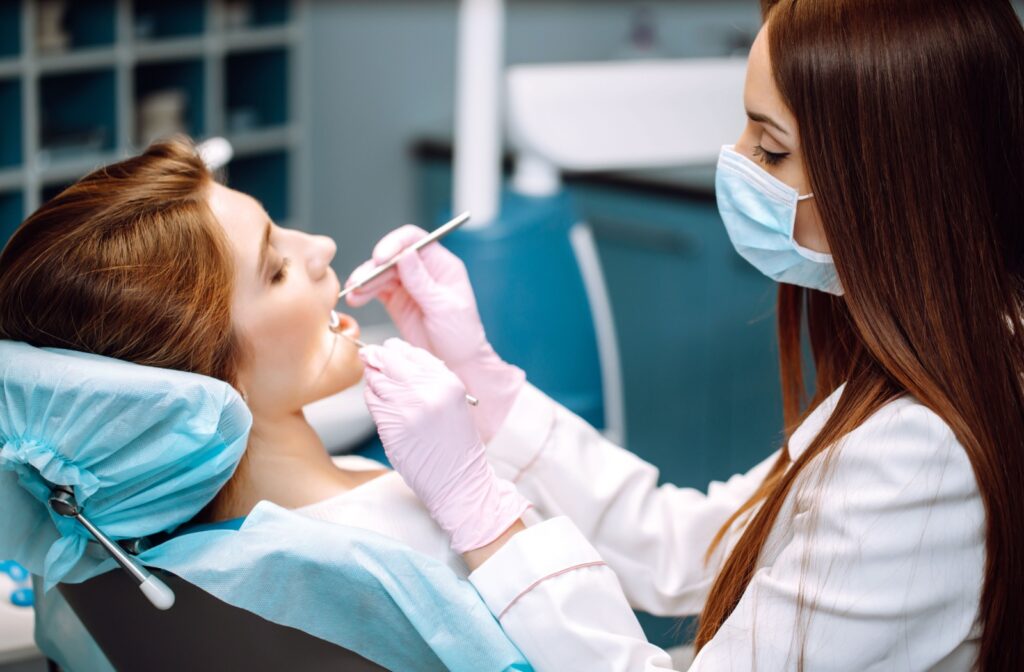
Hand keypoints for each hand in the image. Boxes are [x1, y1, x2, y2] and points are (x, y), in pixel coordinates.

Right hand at [345, 226, 523, 440]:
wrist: (459, 363)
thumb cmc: (461, 335)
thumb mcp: (443, 307)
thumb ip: (421, 281)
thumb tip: (404, 253)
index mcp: (442, 265)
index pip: (415, 240)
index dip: (394, 243)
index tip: (380, 257)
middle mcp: (424, 270)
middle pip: (393, 256)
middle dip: (374, 267)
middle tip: (360, 281)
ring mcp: (409, 285)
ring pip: (381, 273)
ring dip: (365, 280)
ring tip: (354, 293)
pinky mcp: (397, 300)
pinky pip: (377, 290)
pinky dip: (365, 293)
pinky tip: (356, 299)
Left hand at [360, 338, 529, 553]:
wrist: (458, 479)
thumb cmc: (455, 443)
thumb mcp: (452, 401)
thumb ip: (428, 379)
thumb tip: (395, 358)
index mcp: (447, 381)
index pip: (412, 352)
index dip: (395, 350)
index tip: (387, 350)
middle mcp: (428, 390)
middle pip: (390, 360)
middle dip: (376, 357)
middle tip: (368, 355)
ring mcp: (407, 407)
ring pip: (376, 380)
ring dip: (373, 380)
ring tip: (378, 385)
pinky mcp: (390, 424)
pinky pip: (371, 401)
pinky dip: (372, 399)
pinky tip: (381, 405)